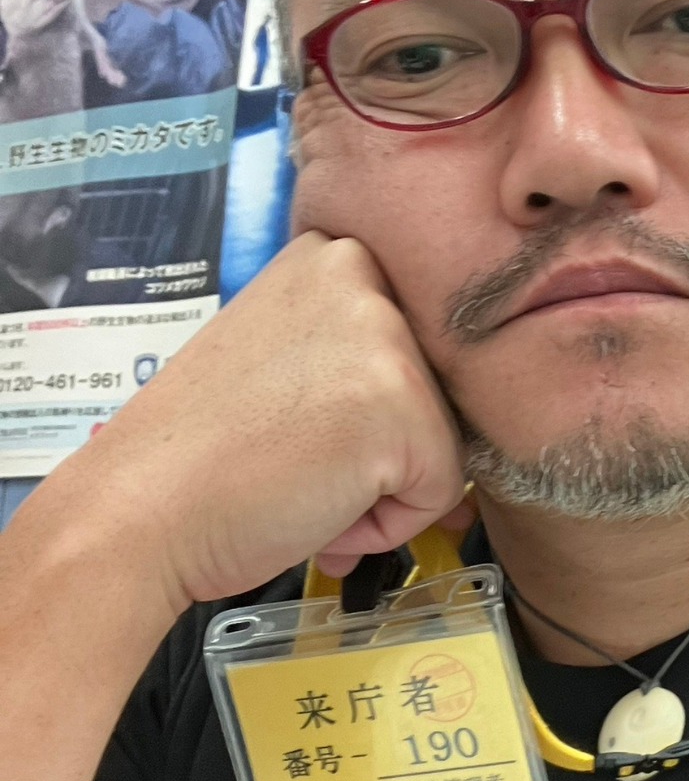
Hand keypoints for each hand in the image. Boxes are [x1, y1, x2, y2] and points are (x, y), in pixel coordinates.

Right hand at [58, 232, 468, 608]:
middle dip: (381, 455)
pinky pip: (442, 492)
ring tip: (302, 482)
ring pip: (444, 445)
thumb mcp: (292, 367)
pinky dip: (389, 523)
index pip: (418, 352)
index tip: (306, 427)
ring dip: (383, 491)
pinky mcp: (402, 405)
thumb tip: (456, 430)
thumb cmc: (206, 456)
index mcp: (333, 257)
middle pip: (439, 395)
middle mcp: (363, 275)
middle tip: (294, 460)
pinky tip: (316, 504)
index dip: (375, 414)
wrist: (140, 510)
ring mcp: (386, 336)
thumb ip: (366, 372)